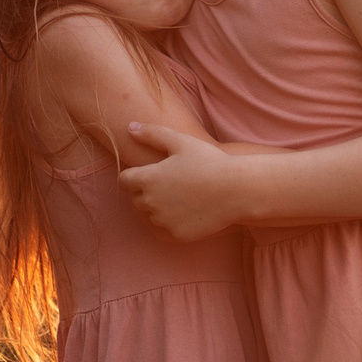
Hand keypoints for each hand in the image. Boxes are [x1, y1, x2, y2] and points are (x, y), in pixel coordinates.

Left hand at [118, 123, 246, 241]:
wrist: (237, 190)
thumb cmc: (209, 161)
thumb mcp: (180, 141)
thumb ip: (152, 134)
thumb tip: (129, 127)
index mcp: (147, 179)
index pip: (124, 181)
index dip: (133, 176)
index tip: (147, 173)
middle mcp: (150, 202)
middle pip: (135, 199)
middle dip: (145, 191)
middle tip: (168, 183)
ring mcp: (163, 221)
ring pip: (149, 215)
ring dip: (157, 208)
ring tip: (179, 197)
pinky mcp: (176, 235)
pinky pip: (165, 229)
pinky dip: (171, 222)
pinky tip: (186, 211)